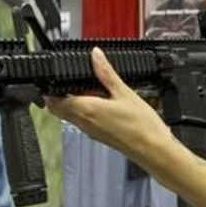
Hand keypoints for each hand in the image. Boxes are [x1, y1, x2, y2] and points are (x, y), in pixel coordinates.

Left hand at [44, 48, 170, 157]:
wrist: (153, 150)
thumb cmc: (141, 126)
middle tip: (66, 81)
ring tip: (84, 89)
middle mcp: (83, 123)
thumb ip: (106, 72)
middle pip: (57, 109)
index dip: (51, 87)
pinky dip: (81, 111)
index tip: (56, 77)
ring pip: (68, 116)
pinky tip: (98, 103)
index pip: (54, 100)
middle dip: (57, 95)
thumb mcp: (124, 92)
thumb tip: (95, 56)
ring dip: (69, 103)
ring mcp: (90, 131)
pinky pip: (81, 122)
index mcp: (86, 109)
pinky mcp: (98, 136)